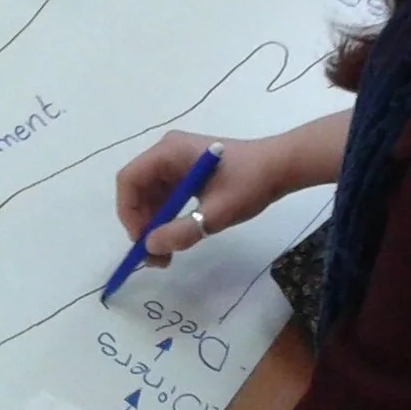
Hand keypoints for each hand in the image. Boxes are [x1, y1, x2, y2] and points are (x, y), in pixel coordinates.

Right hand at [114, 130, 298, 265]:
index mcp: (168, 152)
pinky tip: (177, 238)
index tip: (142, 242)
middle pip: (138, 189)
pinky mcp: (188, 170)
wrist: (281, 167)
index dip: (129, 213)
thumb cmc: (249, 184)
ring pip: (151, 195)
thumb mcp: (215, 214)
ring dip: (154, 225)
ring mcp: (177, 160)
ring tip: (165, 256)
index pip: (129, 180)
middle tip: (154, 257)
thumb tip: (149, 247)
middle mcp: (167, 152)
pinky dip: (167, 217)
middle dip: (142, 224)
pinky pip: (167, 194)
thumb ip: (181, 231)